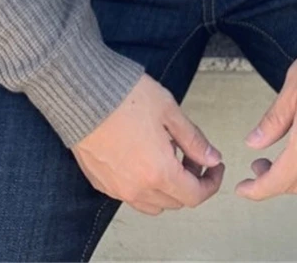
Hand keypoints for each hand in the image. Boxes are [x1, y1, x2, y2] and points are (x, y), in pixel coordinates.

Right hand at [71, 73, 225, 215]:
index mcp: (159, 172)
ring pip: (152, 203)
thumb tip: (212, 158)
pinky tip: (143, 156)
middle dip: (190, 181)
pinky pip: (129, 195)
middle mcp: (137, 188)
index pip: (195, 196)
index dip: (211, 183)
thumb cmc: (125, 96)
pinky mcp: (100, 182)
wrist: (82, 92)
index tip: (215, 167)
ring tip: (166, 154)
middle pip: (175, 201)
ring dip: (167, 187)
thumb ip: (193, 139)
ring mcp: (116, 188)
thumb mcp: (169, 111)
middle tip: (191, 153)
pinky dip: (143, 185)